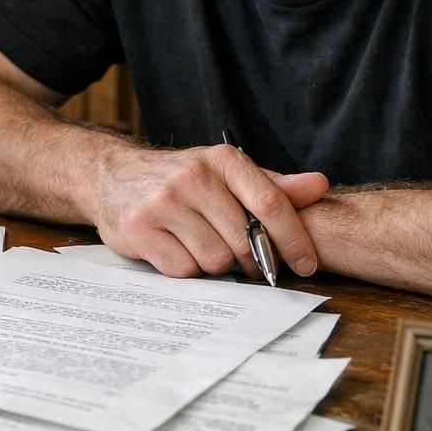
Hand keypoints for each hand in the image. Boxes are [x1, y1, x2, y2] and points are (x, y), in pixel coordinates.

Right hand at [86, 143, 328, 279]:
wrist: (112, 176)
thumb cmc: (179, 179)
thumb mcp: (224, 173)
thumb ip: (272, 184)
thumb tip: (319, 185)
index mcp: (221, 160)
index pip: (269, 204)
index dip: (294, 239)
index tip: (305, 265)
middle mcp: (192, 176)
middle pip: (244, 241)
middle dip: (250, 259)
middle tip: (242, 258)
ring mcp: (162, 203)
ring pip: (214, 260)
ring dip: (214, 263)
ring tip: (200, 244)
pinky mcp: (139, 229)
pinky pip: (182, 269)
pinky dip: (185, 268)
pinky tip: (175, 248)